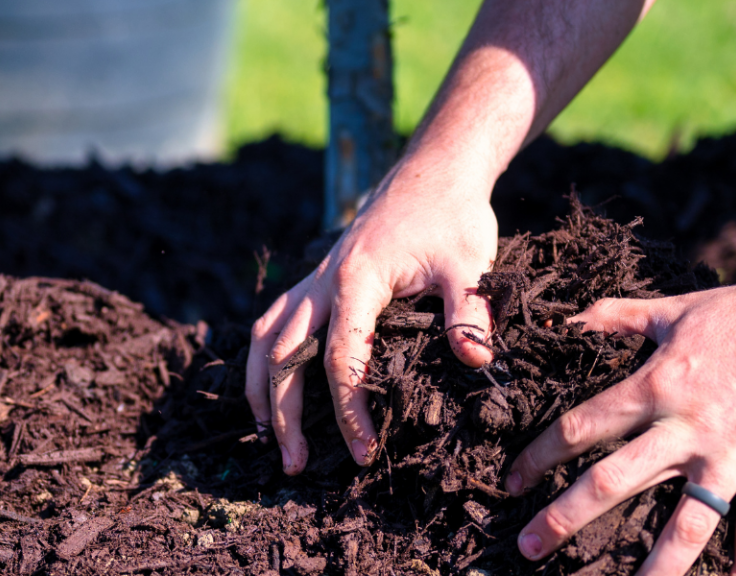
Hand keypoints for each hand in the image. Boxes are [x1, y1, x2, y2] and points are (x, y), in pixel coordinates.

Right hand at [245, 165, 497, 474]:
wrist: (434, 171)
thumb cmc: (453, 217)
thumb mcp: (470, 263)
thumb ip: (470, 312)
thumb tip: (475, 361)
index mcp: (356, 281)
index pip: (340, 358)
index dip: (348, 410)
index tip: (363, 451)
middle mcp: (323, 281)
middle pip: (284, 355)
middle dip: (284, 414)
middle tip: (295, 465)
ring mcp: (315, 279)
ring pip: (265, 338)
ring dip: (260, 390)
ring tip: (267, 438)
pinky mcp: (317, 279)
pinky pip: (273, 321)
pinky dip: (263, 359)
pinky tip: (268, 389)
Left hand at [504, 276, 735, 575]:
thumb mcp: (674, 308)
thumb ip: (617, 317)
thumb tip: (568, 318)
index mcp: (656, 386)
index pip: (580, 428)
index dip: (539, 458)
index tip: (512, 484)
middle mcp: (686, 427)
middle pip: (612, 481)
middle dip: (564, 518)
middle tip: (528, 549)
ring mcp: (734, 453)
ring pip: (686, 523)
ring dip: (654, 565)